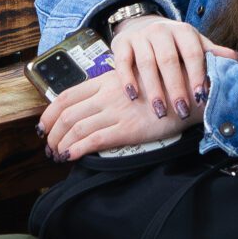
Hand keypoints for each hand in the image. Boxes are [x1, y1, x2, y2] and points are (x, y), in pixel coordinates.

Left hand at [36, 17, 237, 157]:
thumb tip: (97, 105)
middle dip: (52, 133)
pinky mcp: (128, 129)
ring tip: (58, 155)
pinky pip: (94, 140)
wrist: (193, 91)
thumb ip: (115, 91)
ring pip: (76, 128)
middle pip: (67, 113)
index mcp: (107, 81)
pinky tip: (71, 157)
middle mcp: (107, 94)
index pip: (67, 95)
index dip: (50, 112)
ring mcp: (117, 111)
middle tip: (49, 147)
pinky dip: (77, 149)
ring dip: (61, 144)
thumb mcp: (137, 82)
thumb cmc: (168, 86)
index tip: (44, 126)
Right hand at [116, 14, 237, 119]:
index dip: (197, 75)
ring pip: (146, 63)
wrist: (142, 24)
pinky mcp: (121, 43)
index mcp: (184, 31)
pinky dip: (127, 79)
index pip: (193, 52)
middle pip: (168, 60)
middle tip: (182, 111)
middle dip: (176, 87)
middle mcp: (161, 31)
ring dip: (154, 89)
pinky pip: (122, 62)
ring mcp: (140, 36)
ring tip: (160, 111)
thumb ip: (213, 54)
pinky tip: (133, 96)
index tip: (201, 97)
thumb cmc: (174, 43)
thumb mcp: (195, 44)